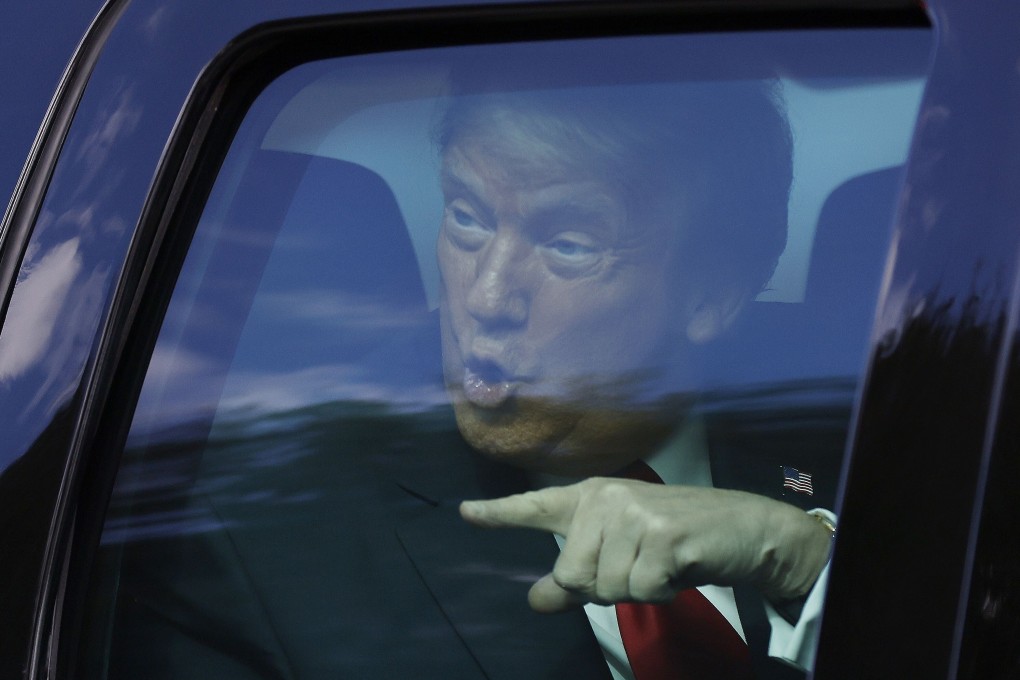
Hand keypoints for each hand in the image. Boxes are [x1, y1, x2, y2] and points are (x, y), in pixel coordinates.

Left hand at [459, 478, 831, 612]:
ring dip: (637, 590)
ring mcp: (632, 513)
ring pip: (605, 588)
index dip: (499, 513)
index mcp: (592, 498)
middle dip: (604, 587)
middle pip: (571, 574)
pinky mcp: (661, 535)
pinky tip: (678, 569)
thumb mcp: (622, 555)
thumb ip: (576, 579)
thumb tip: (534, 600)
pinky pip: (639, 590)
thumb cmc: (678, 542)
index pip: (537, 506)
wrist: (745, 528)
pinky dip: (660, 592)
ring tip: (662, 564)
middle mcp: (605, 498)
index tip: (465, 513)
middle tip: (641, 566)